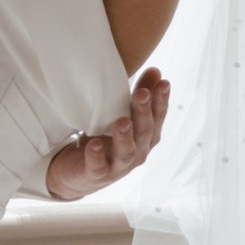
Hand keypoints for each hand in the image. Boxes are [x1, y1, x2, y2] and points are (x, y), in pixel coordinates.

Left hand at [44, 66, 169, 201]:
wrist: (81, 174)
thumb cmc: (107, 140)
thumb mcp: (122, 115)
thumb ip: (139, 96)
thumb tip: (155, 70)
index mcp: (146, 137)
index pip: (158, 117)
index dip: (161, 101)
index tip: (163, 83)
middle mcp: (138, 152)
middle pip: (144, 132)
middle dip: (143, 113)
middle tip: (141, 94)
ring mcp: (119, 165)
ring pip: (126, 152)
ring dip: (125, 136)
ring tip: (122, 122)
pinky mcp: (97, 174)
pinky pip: (98, 166)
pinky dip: (96, 156)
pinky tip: (94, 145)